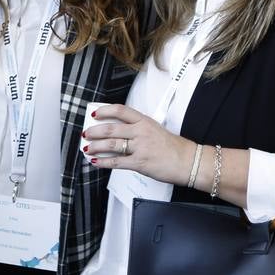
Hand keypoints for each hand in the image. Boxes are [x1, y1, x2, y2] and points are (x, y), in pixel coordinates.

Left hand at [80, 103, 196, 186]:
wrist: (188, 161)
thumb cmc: (173, 147)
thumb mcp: (154, 130)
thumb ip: (137, 129)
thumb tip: (116, 132)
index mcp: (145, 121)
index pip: (121, 111)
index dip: (104, 111)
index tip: (95, 114)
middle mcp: (141, 132)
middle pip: (111, 128)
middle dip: (94, 131)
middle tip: (86, 134)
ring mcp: (140, 147)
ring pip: (111, 144)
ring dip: (96, 147)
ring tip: (87, 148)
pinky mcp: (140, 163)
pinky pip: (117, 162)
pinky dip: (104, 162)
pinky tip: (96, 162)